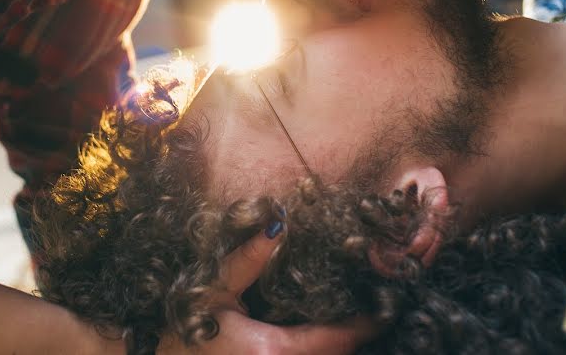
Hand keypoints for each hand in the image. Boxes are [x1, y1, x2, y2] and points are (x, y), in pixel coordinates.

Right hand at [157, 230, 375, 353]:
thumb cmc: (180, 330)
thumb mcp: (213, 289)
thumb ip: (248, 259)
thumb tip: (277, 222)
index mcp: (275, 349)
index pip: (338, 338)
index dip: (367, 324)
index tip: (385, 308)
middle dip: (356, 336)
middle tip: (372, 308)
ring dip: (336, 346)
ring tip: (352, 322)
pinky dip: (317, 351)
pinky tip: (316, 336)